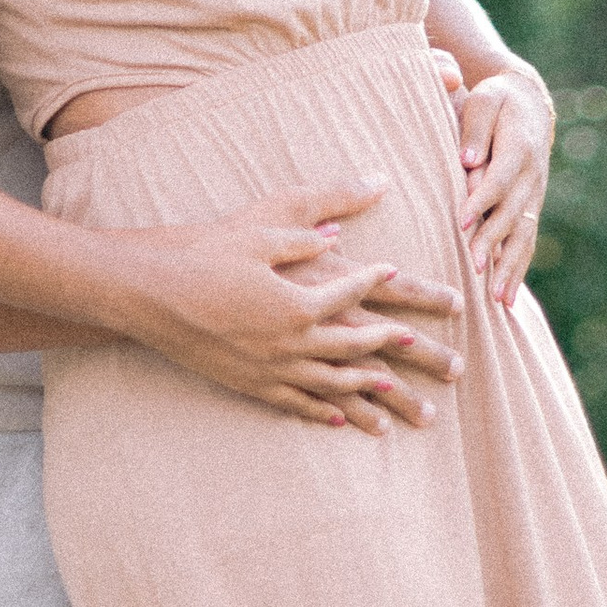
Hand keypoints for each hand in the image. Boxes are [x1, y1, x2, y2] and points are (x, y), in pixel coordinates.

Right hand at [127, 181, 463, 433]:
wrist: (151, 293)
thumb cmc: (208, 250)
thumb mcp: (268, 220)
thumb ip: (324, 207)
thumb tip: (375, 185)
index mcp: (305, 298)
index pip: (367, 294)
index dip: (406, 294)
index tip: (443, 300)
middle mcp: (295, 340)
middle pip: (367, 350)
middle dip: (415, 359)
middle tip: (455, 368)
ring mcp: (273, 368)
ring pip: (339, 386)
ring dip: (382, 397)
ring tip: (415, 411)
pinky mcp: (251, 384)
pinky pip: (299, 403)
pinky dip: (328, 411)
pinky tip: (348, 421)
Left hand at [454, 72, 551, 309]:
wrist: (529, 105)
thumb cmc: (497, 101)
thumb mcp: (485, 100)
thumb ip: (475, 128)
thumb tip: (467, 162)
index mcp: (519, 147)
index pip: (500, 178)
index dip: (482, 201)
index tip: (462, 222)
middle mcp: (532, 176)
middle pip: (512, 213)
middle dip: (494, 242)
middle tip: (474, 267)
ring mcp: (536, 195)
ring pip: (524, 235)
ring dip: (511, 266)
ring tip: (498, 298)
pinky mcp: (533, 208)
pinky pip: (527, 242)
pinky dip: (518, 269)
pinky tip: (507, 298)